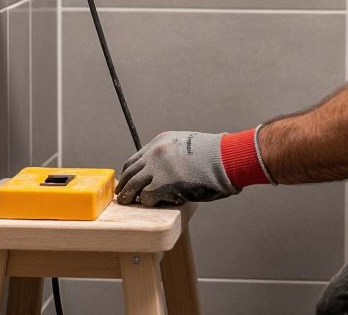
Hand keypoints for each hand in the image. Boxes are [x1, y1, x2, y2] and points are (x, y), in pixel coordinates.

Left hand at [115, 128, 271, 206]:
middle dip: (124, 185)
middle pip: (130, 171)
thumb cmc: (215, 156)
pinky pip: (146, 197)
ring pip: (133, 185)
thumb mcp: (188, 145)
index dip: (130, 172)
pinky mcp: (162, 184)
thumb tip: (169, 169)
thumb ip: (173, 155)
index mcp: (161, 142)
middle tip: (122, 195)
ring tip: (127, 203)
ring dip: (129, 196)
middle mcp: (155, 153)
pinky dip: (147, 202)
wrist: (225, 158)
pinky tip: (151, 205)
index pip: (136, 158)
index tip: (128, 180)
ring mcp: (157, 168)